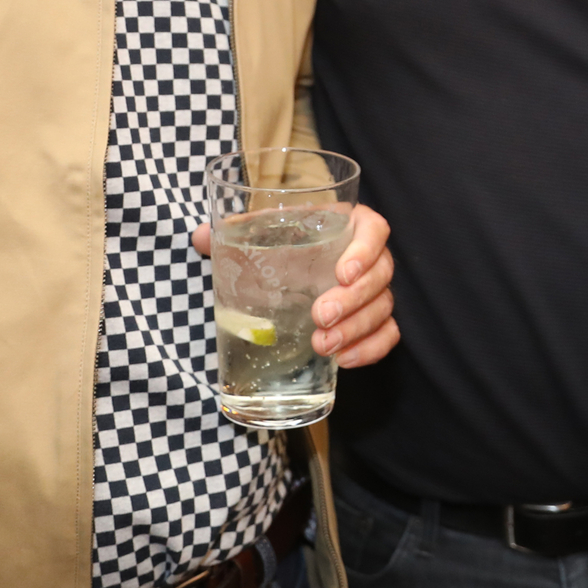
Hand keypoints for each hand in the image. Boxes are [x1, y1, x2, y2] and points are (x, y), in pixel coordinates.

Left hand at [190, 205, 398, 365]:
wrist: (285, 280)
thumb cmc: (278, 252)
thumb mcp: (257, 240)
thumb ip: (232, 234)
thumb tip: (200, 237)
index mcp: (347, 226)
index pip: (374, 229)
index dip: (366, 249)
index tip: (342, 272)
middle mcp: (367, 258)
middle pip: (381, 274)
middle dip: (353, 300)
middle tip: (320, 316)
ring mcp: (374, 292)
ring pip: (384, 308)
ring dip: (357, 329)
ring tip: (323, 345)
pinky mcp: (373, 323)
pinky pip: (387, 335)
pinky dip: (371, 349)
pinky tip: (345, 360)